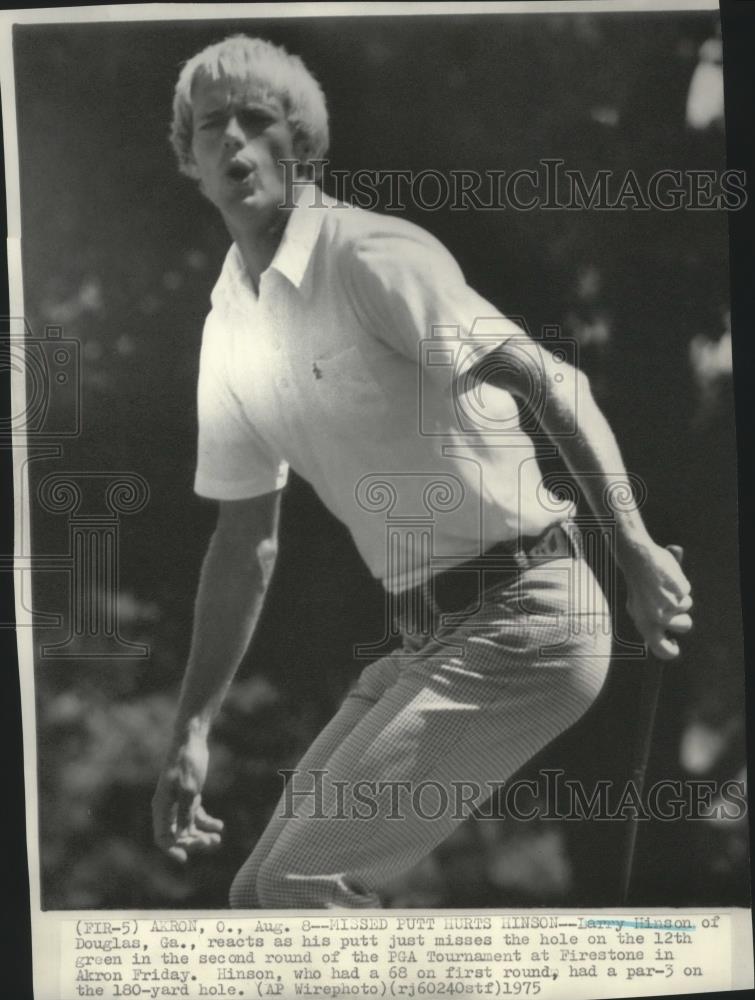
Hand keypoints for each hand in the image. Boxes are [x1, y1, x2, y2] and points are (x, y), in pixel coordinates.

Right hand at [152, 730, 223, 862]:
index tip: (186, 858)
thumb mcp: (189, 790)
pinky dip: (207, 822)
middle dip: (194, 842)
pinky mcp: (189, 796)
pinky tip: (220, 825)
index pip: (162, 837)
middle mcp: (167, 807)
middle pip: (178, 835)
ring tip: (217, 838)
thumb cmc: (188, 763)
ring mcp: (178, 802)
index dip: (172, 850)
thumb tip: (183, 835)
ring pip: (188, 827)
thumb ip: (186, 813)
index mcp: (161, 806)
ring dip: (201, 835)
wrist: (192, 740)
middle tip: (213, 843)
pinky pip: (196, 816)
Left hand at [624, 543, 692, 660]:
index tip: (674, 645)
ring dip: (680, 598)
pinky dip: (680, 584)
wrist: (637, 559)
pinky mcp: (679, 591)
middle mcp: (657, 617)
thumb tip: (663, 642)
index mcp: (644, 623)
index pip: (661, 650)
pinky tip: (667, 577)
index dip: (671, 651)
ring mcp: (670, 604)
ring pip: (687, 606)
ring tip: (664, 586)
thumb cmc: (637, 585)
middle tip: (671, 604)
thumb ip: (650, 624)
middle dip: (683, 616)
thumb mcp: (637, 607)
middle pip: (685, 626)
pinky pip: (686, 592)